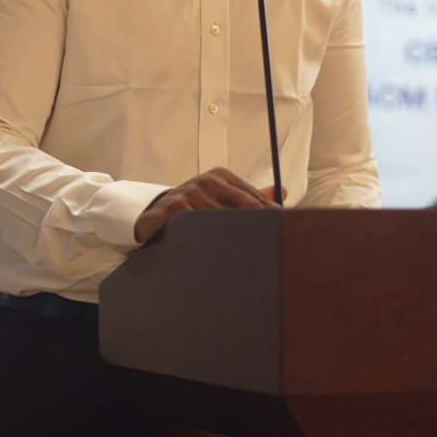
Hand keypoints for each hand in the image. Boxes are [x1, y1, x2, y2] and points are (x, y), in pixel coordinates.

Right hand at [134, 167, 287, 243]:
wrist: (152, 212)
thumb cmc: (192, 207)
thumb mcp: (219, 197)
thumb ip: (249, 196)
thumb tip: (283, 191)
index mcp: (221, 176)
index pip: (256, 199)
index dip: (272, 220)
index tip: (285, 236)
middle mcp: (208, 181)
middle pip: (246, 209)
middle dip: (261, 230)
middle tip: (274, 250)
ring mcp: (191, 192)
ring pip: (225, 223)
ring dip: (236, 243)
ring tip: (248, 260)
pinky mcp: (175, 207)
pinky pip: (200, 229)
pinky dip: (208, 244)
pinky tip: (213, 255)